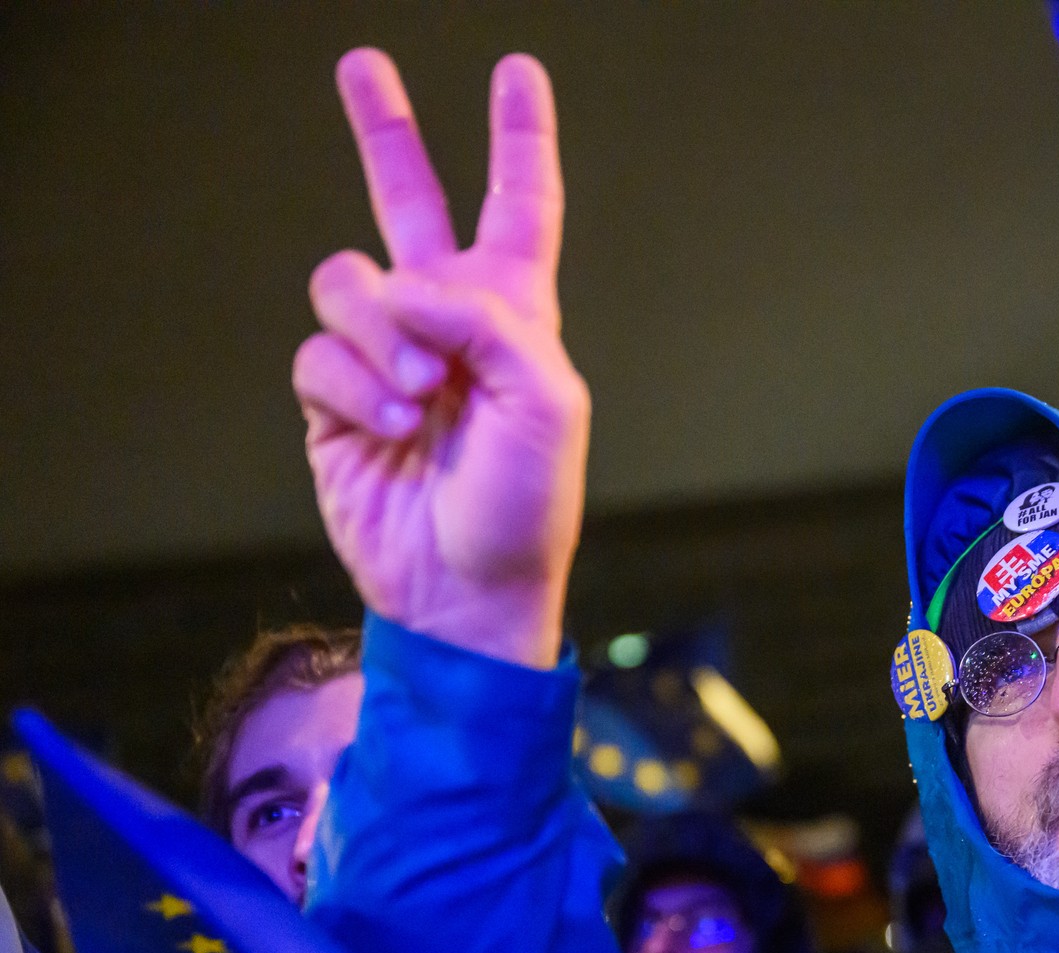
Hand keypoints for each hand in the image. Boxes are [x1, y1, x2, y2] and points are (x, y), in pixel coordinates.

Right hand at [292, 50, 586, 669]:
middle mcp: (448, 322)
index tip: (518, 72)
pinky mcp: (333, 399)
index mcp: (515, 313)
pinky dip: (354, 386)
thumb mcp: (547, 401)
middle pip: (409, 203)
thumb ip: (489, 320)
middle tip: (361, 64)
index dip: (519, 140)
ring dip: (381, 336)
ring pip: (346, 282)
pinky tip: (392, 425)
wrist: (468, 587)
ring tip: (421, 399)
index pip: (519, 207)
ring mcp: (385, 356)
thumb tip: (405, 284)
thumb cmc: (526, 503)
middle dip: (386, 133)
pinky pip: (317, 353)